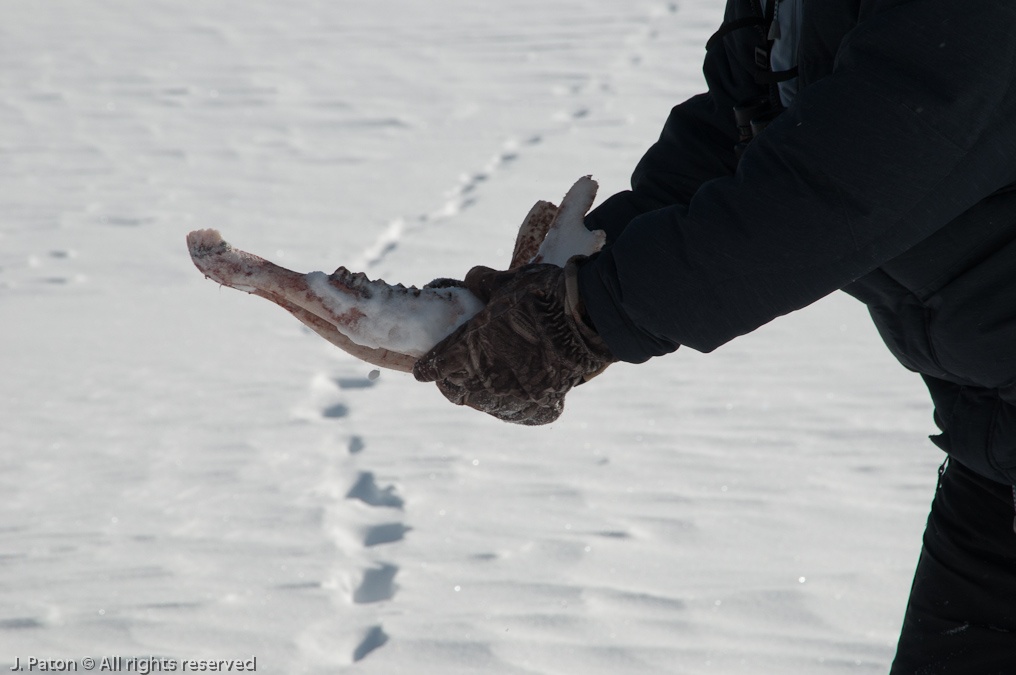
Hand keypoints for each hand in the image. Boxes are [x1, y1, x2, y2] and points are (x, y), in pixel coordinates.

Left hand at [413, 257, 614, 424]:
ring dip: (483, 396)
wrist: (587, 320)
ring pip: (486, 406)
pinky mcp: (540, 408)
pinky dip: (518, 406)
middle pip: (456, 392)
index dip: (428, 368)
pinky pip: (521, 414)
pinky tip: (520, 394)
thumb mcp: (507, 282)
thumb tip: (471, 279)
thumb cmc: (542, 297)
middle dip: (453, 383)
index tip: (424, 370)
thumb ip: (482, 283)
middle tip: (456, 374)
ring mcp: (513, 399)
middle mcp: (485, 381)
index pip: (435, 367)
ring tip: (489, 384)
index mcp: (467, 350)